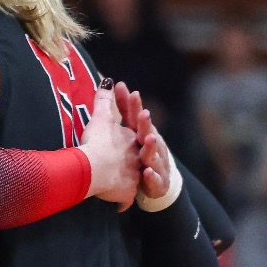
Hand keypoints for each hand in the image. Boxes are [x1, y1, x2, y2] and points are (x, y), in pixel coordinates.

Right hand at [78, 88, 140, 208]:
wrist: (95, 167)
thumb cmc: (97, 141)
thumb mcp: (100, 117)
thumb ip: (103, 99)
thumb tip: (108, 80)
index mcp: (131, 141)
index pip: (133, 140)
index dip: (129, 142)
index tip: (131, 142)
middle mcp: (136, 159)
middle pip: (138, 161)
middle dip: (137, 163)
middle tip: (135, 166)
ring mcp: (133, 177)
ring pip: (134, 181)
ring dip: (131, 183)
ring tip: (125, 186)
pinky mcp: (127, 193)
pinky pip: (124, 201)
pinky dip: (121, 204)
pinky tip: (119, 208)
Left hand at [114, 84, 172, 202]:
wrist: (149, 180)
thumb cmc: (136, 150)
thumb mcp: (125, 128)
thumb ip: (118, 106)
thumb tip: (112, 81)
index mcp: (141, 133)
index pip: (137, 118)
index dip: (134, 106)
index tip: (131, 92)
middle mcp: (149, 147)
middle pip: (147, 134)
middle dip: (146, 124)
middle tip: (143, 114)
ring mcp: (154, 165)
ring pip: (153, 156)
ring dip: (151, 147)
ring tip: (148, 138)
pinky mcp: (154, 184)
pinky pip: (154, 181)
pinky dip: (152, 177)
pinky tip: (147, 172)